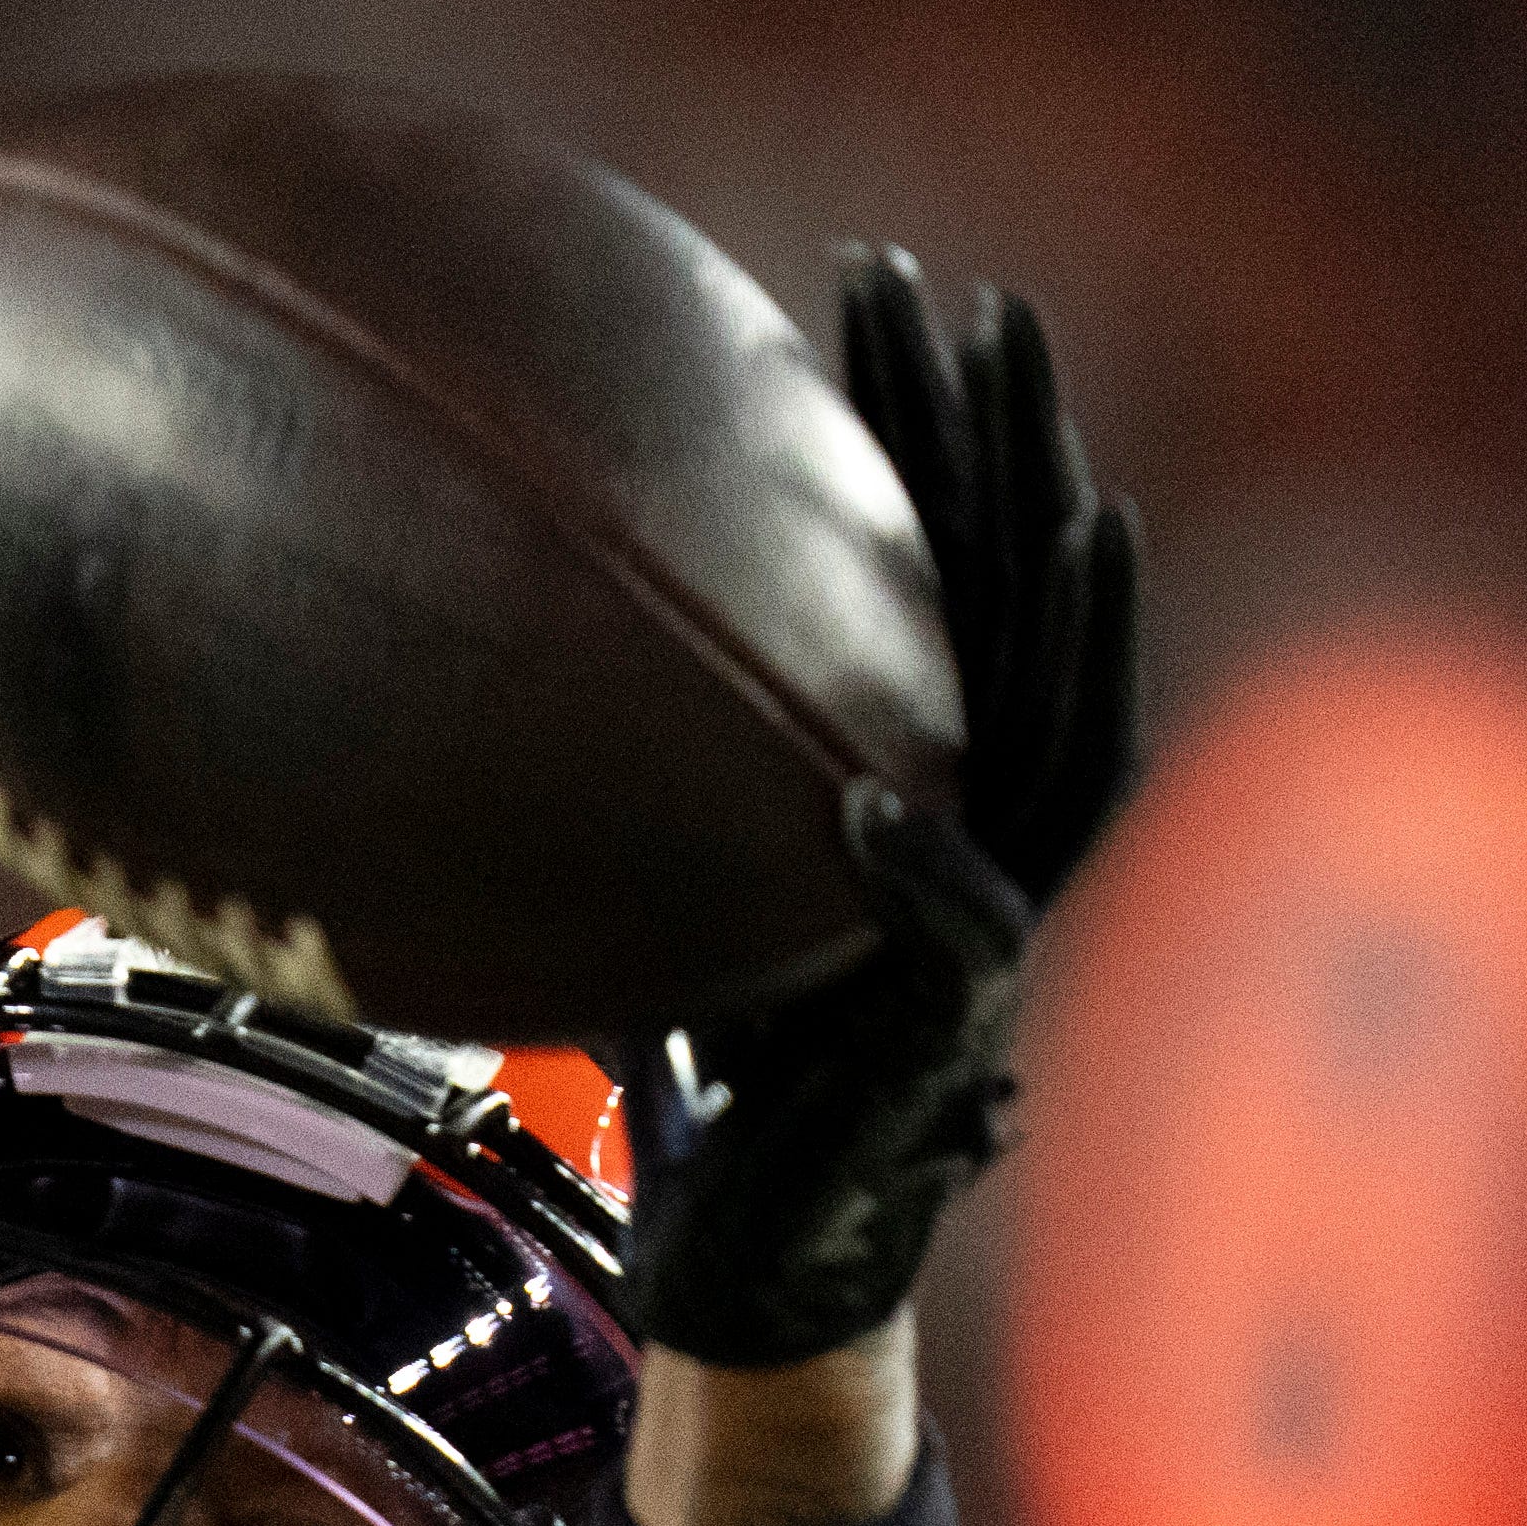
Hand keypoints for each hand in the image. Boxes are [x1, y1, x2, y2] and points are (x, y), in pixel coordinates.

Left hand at [613, 253, 1143, 1370]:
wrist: (743, 1247)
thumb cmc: (702, 1043)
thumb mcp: (654, 857)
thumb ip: (628, 748)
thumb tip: (464, 621)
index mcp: (923, 756)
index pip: (937, 549)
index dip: (916, 416)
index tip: (868, 278)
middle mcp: (981, 815)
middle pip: (1024, 597)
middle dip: (1010, 445)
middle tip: (973, 302)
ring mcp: (985, 921)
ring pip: (1063, 737)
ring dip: (1058, 616)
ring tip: (1059, 496)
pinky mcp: (944, 1035)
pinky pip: (956, 933)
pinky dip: (924, 863)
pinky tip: (875, 793)